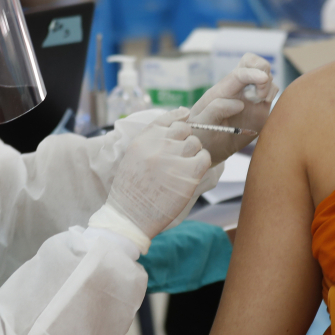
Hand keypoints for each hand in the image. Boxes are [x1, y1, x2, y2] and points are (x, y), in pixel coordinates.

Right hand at [97, 108, 211, 247]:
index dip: (179, 119)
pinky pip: (204, 157)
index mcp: (143, 139)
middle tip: (180, 155)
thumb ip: (151, 142)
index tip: (184, 120)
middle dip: (185, 139)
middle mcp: (159, 145)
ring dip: (193, 152)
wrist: (130, 216)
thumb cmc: (131, 191)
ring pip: (195, 142)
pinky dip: (202, 162)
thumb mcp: (133, 157)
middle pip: (184, 128)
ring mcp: (174, 158)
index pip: (167, 118)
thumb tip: (174, 128)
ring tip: (184, 167)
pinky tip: (193, 172)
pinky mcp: (189, 173)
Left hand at [189, 53, 278, 163]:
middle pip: (254, 63)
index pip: (239, 73)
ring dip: (268, 86)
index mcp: (223, 89)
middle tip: (261, 93)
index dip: (252, 72)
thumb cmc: (202, 133)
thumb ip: (215, 110)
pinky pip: (273, 92)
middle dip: (263, 70)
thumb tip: (239, 103)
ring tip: (260, 101)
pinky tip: (265, 104)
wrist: (211, 148)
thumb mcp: (201, 123)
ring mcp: (251, 97)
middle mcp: (238, 89)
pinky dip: (274, 94)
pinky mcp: (261, 108)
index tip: (263, 78)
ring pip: (267, 77)